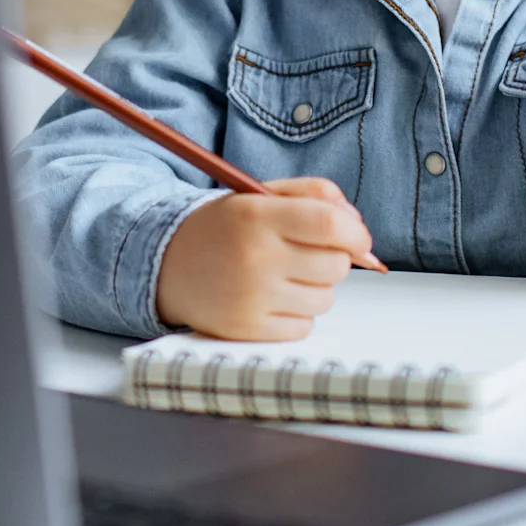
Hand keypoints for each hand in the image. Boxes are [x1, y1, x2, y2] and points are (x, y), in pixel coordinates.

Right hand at [154, 178, 382, 340]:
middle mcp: (254, 257)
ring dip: (315, 288)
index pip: (329, 224)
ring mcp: (251, 297)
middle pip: (335, 266)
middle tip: (307, 253)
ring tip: (283, 275)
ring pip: (325, 299)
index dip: (356, 233)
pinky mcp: (248, 330)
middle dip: (333, 259)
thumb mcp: (261, 196)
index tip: (358, 239)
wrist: (167, 264)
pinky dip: (297, 314)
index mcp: (256, 215)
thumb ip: (314, 195)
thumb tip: (358, 226)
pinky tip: (271, 298)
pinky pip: (304, 326)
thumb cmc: (225, 228)